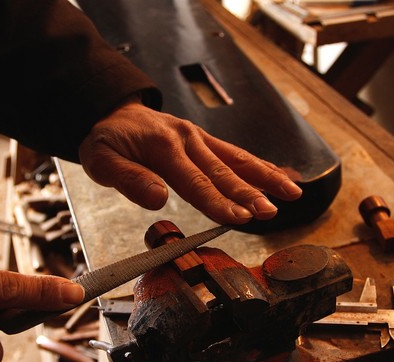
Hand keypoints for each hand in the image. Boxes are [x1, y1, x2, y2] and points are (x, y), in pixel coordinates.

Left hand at [79, 101, 301, 224]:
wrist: (110, 111)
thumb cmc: (106, 140)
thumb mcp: (101, 161)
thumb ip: (128, 180)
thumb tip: (159, 200)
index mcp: (164, 147)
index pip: (196, 181)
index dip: (219, 202)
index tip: (241, 219)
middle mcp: (187, 139)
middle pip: (223, 171)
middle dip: (250, 194)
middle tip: (272, 212)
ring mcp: (198, 138)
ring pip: (238, 159)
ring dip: (265, 177)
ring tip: (293, 193)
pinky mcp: (203, 140)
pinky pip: (234, 153)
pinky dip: (259, 165)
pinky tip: (278, 177)